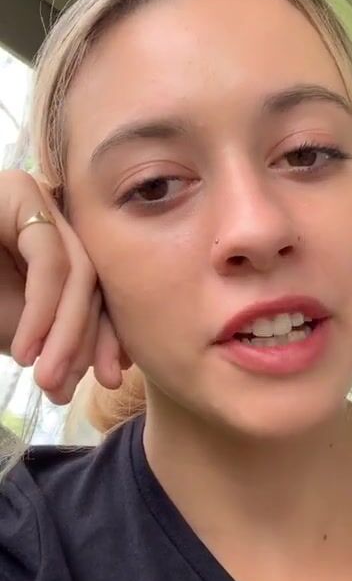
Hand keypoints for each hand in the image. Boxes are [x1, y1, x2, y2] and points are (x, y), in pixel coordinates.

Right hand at [0, 169, 123, 404]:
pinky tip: (30, 348)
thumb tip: (97, 375)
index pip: (93, 291)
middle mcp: (52, 215)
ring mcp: (38, 199)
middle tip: (66, 388)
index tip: (110, 378)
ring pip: (78, 273)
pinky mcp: (21, 192)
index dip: (107, 336)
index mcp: (55, 243)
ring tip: (48, 377)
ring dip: (66, 333)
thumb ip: (53, 341)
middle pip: (90, 282)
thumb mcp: (11, 323)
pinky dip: (45, 309)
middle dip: (86, 340)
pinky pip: (49, 260)